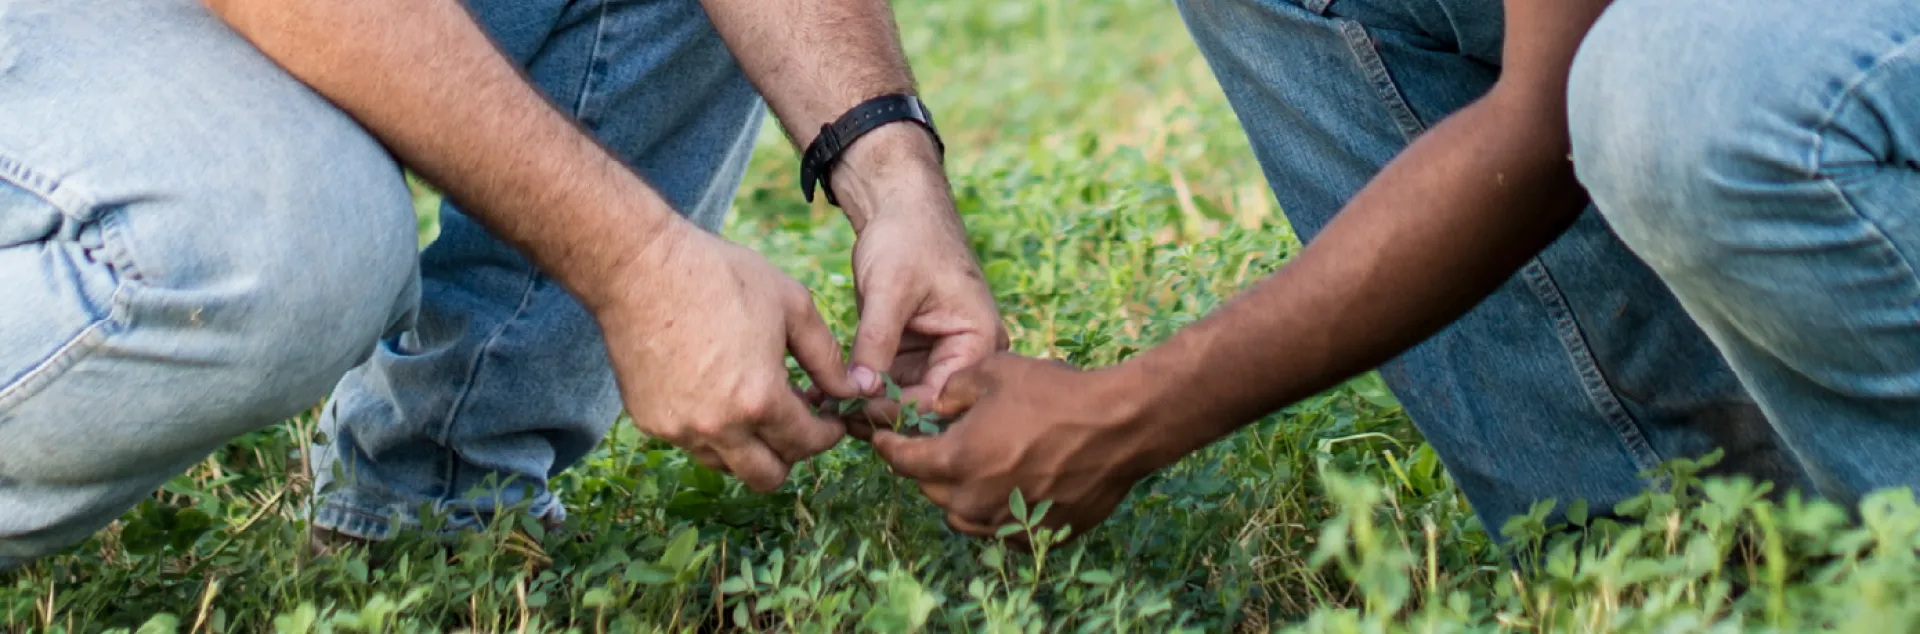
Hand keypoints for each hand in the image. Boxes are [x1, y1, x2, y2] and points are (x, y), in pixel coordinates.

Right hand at [592, 224, 858, 491]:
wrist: (639, 266)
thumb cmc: (720, 276)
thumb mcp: (792, 306)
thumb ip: (827, 357)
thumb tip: (852, 390)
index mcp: (759, 400)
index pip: (806, 444)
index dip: (827, 434)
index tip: (830, 420)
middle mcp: (718, 427)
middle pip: (767, 476)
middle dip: (790, 454)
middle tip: (796, 422)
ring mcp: (679, 429)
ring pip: (727, 464)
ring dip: (749, 446)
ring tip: (755, 402)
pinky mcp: (650, 421)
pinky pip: (691, 441)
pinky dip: (712, 429)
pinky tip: (717, 389)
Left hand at [833, 126, 1007, 404]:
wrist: (898, 204)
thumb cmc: (908, 236)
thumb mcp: (891, 289)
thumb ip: (877, 342)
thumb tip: (860, 392)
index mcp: (979, 343)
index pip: (942, 397)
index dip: (900, 410)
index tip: (855, 411)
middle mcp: (963, 357)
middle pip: (922, 405)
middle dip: (878, 412)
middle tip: (831, 418)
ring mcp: (934, 357)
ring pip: (898, 399)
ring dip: (861, 404)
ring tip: (818, 408)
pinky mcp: (908, 353)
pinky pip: (883, 381)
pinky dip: (855, 387)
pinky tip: (819, 394)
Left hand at [863, 353, 1171, 538]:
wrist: (1119, 425)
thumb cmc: (1056, 393)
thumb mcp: (994, 370)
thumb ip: (954, 388)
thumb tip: (941, 404)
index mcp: (956, 460)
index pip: (902, 461)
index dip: (887, 446)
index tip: (882, 437)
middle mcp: (975, 501)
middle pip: (931, 489)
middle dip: (927, 466)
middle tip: (936, 444)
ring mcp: (1007, 523)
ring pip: (962, 515)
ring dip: (959, 492)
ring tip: (972, 466)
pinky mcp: (1038, 535)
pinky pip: (1001, 527)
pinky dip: (996, 510)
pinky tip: (1009, 485)